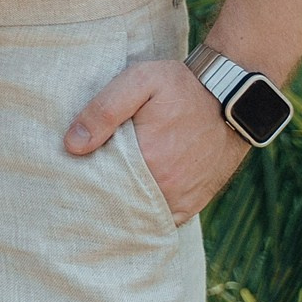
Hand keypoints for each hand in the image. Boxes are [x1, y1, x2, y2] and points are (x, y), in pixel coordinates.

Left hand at [65, 59, 248, 224]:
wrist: (232, 96)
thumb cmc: (181, 86)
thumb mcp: (138, 82)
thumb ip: (103, 111)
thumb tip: (72, 145)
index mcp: (148, 159)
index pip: (101, 185)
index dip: (83, 181)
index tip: (69, 176)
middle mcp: (167, 187)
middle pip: (119, 205)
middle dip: (99, 198)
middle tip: (80, 188)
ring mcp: (182, 198)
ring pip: (141, 216)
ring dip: (122, 209)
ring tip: (103, 195)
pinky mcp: (194, 202)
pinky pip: (164, 220)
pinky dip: (146, 215)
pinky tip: (130, 203)